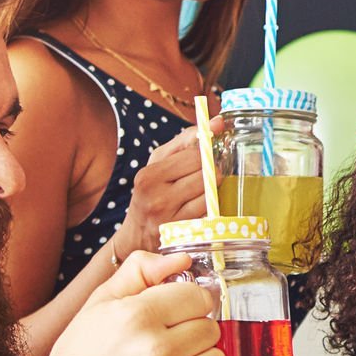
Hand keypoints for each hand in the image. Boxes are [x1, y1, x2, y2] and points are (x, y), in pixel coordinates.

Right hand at [32, 250, 223, 355]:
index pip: (199, 297)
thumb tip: (183, 260)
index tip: (177, 313)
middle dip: (193, 332)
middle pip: (211, 329)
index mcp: (137, 316)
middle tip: (167, 342)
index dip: (189, 303)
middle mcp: (154, 350)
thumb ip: (140, 271)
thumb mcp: (99, 303)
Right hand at [109, 129, 216, 258]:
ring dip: (213, 190)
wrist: (138, 234)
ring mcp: (167, 215)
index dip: (208, 153)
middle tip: (209, 174)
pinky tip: (202, 206)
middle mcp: (155, 195)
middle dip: (212, 171)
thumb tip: (217, 122)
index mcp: (149, 174)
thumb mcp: (160, 162)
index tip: (213, 152)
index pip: (194, 155)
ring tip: (203, 191)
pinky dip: (210, 207)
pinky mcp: (180, 231)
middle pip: (204, 173)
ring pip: (208, 193)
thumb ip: (186, 140)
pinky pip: (208, 211)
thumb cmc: (153, 191)